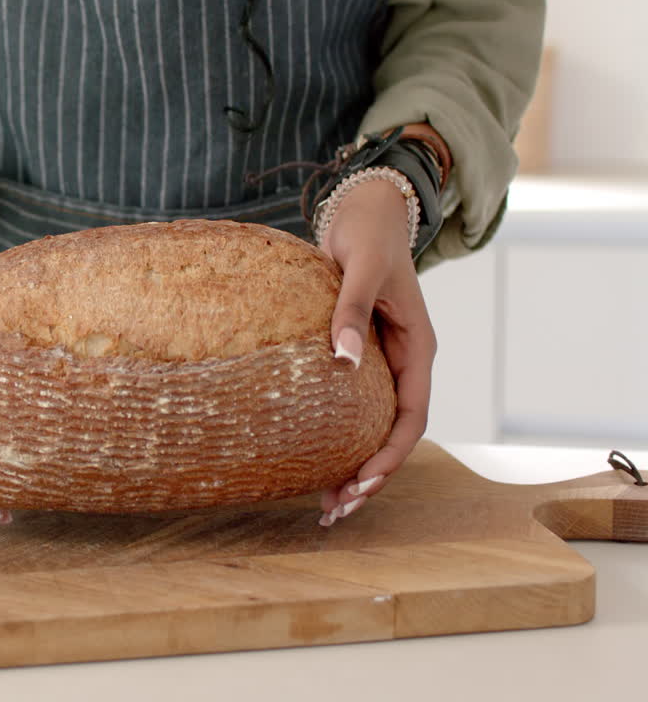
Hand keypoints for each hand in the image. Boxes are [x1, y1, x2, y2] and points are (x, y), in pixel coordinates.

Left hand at [316, 177, 436, 525]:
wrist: (364, 211)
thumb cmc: (367, 235)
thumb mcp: (361, 269)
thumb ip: (350, 312)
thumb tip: (341, 359)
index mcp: (416, 350)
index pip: (411, 417)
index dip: (389, 456)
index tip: (361, 483)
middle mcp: (401, 364)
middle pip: (392, 435)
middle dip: (368, 476)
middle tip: (334, 510)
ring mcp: (378, 364)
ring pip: (370, 428)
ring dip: (351, 466)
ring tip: (324, 505)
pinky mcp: (355, 358)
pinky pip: (348, 408)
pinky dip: (333, 436)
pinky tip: (306, 460)